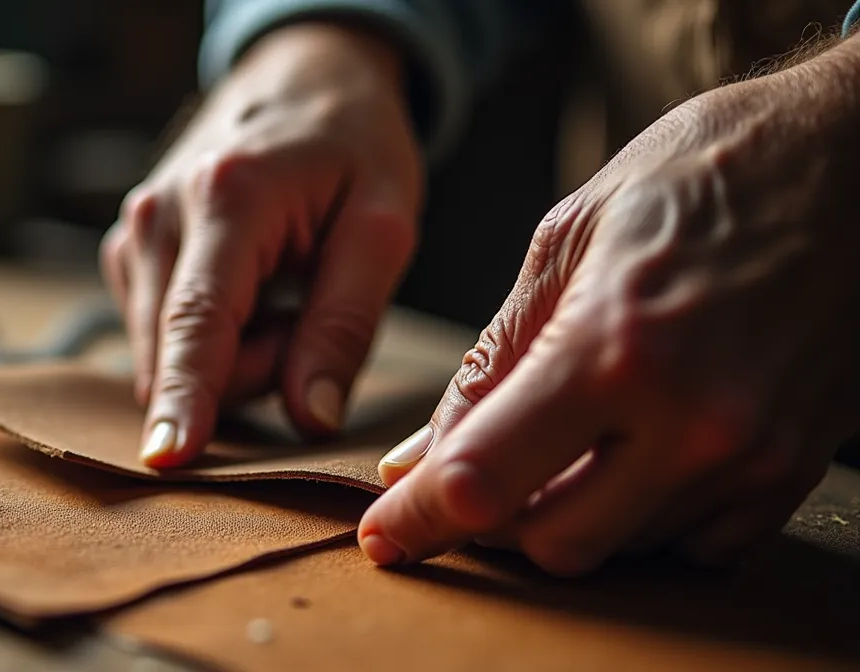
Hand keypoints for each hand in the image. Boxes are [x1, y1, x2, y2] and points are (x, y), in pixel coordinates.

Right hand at [101, 22, 422, 467]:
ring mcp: (133, 232)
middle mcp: (160, 215)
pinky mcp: (127, 252)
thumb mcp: (382, 227)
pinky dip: (215, 336)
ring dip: (236, 352)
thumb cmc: (352, 146)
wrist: (301, 79)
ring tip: (283, 293)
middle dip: (252, 367)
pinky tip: (250, 291)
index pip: (199, 320)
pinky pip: (163, 337)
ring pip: (167, 353)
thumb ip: (345, 326)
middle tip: (308, 312)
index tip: (164, 458)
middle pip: (181, 352)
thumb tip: (310, 418)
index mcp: (229, 197)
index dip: (185, 396)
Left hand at [358, 35, 859, 574]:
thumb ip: (489, 361)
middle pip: (553, 541)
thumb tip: (422, 455)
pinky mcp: (795, 467)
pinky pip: (694, 544)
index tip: (385, 536)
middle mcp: (692, 418)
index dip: (419, 521)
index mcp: (615, 345)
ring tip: (567, 436)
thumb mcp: (567, 241)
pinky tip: (634, 452)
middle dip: (497, 518)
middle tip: (478, 470)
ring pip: (621, 547)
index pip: (485, 479)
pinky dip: (643, 516)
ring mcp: (753, 453)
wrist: (852, 161)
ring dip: (570, 511)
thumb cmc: (700, 174)